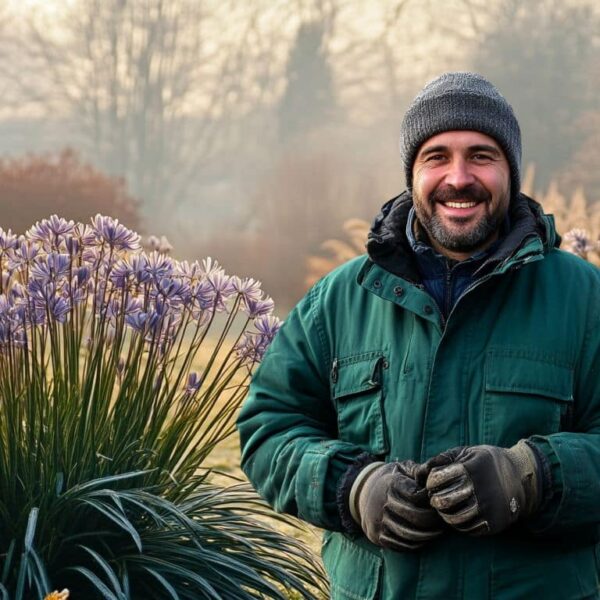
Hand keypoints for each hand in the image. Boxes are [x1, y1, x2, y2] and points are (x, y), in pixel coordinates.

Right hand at [351, 460, 443, 550]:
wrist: (361, 493)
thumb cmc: (390, 480)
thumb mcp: (401, 469)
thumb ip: (419, 470)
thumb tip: (436, 469)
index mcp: (390, 485)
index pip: (417, 497)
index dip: (430, 499)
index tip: (437, 500)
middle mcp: (383, 503)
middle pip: (416, 517)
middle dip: (434, 520)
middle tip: (443, 519)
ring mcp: (379, 521)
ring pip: (410, 534)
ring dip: (428, 535)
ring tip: (438, 530)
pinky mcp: (377, 535)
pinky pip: (401, 545)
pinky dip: (416, 544)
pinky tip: (424, 538)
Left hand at [420, 441, 540, 535]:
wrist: (520, 477)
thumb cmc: (485, 462)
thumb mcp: (465, 453)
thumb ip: (440, 460)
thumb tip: (417, 474)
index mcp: (470, 469)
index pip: (437, 479)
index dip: (430, 482)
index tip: (432, 482)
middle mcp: (479, 489)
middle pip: (443, 501)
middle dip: (434, 500)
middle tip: (435, 498)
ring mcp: (487, 508)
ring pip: (454, 519)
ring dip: (444, 514)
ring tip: (445, 508)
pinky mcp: (493, 523)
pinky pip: (468, 529)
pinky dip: (459, 524)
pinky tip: (458, 515)